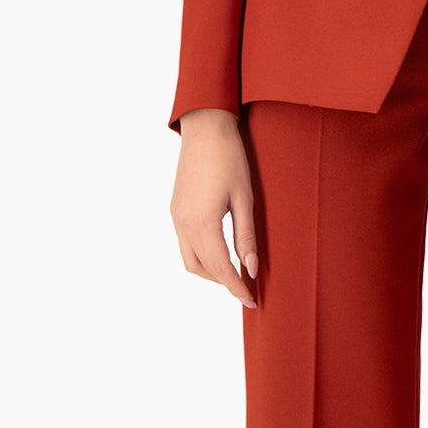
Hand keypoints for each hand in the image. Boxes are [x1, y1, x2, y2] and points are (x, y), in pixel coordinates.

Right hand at [170, 108, 258, 307]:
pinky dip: (201, 255)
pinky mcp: (175, 209)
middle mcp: (184, 224)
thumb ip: (246, 236)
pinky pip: (184, 243)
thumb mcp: (245, 197)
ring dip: (210, 271)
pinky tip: (219, 250)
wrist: (205, 126)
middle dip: (224, 282)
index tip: (252, 300)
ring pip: (189, 260)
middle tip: (247, 287)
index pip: (221, 269)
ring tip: (235, 272)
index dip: (237, 288)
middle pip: (201, 269)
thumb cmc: (230, 157)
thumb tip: (251, 269)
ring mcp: (176, 216)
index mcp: (203, 223)